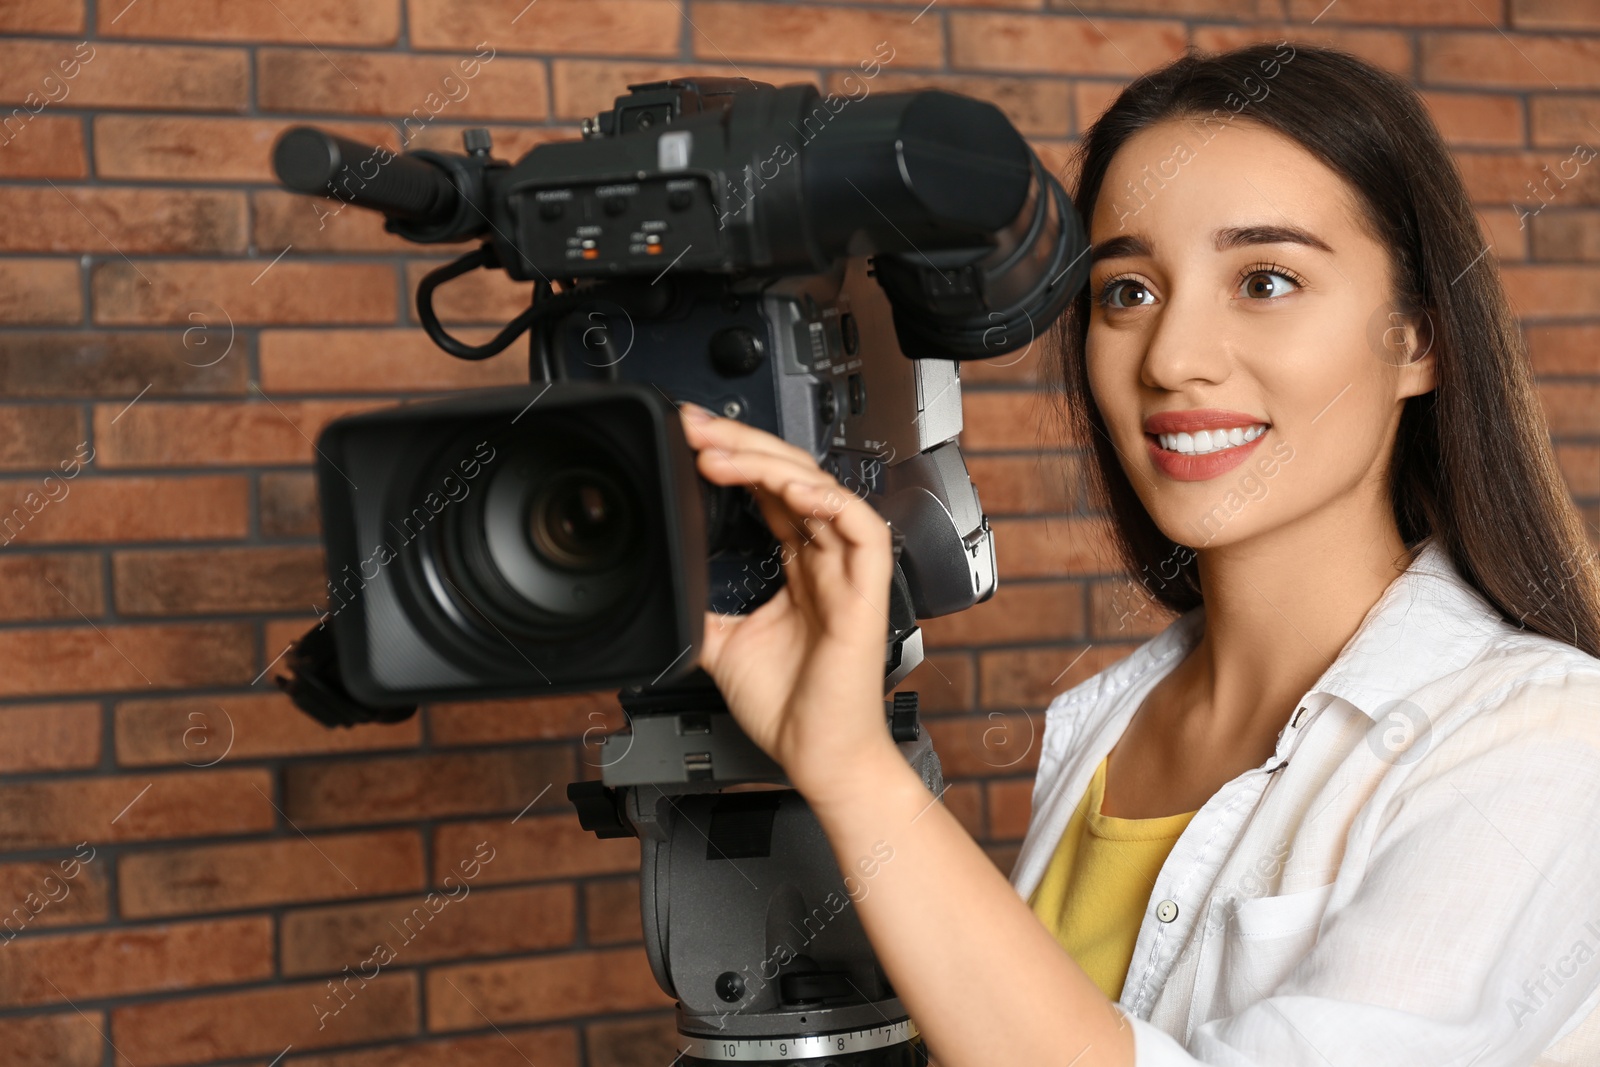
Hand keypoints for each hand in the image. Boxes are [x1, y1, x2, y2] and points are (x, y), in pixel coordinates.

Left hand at [678, 401, 900, 798]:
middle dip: (741, 444)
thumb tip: (663, 580)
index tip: (690, 439)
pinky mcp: (867, 592)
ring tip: (719, 453)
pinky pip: (862, 529)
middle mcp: (825, 561)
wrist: (818, 756)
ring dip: (769, 464)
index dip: (734, 458)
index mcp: (799, 566)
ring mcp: (847, 572)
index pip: (770, 491)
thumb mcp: (722, 642)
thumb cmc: (788, 707)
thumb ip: (701, 604)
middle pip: (791, 477)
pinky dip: (829, 501)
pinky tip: (790, 489)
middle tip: (695, 428)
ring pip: (822, 489)